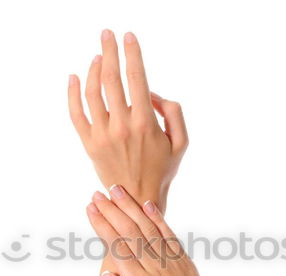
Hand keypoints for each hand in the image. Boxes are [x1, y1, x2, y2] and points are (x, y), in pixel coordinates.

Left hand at [68, 30, 187, 210]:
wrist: (137, 200)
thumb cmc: (162, 171)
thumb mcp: (181, 143)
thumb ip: (174, 113)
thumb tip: (153, 96)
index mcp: (145, 123)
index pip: (136, 77)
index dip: (132, 53)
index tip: (128, 37)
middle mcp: (122, 126)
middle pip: (111, 78)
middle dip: (109, 51)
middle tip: (107, 34)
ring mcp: (103, 135)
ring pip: (93, 92)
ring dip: (93, 69)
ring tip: (97, 57)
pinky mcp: (90, 144)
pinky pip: (76, 114)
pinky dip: (73, 93)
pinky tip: (74, 78)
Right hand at [86, 186, 240, 275]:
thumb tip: (107, 275)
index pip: (118, 248)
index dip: (103, 226)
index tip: (90, 209)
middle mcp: (157, 268)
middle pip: (130, 232)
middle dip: (112, 211)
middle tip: (96, 194)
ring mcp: (172, 262)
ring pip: (148, 228)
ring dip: (131, 208)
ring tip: (116, 190)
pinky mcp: (183, 261)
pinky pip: (168, 234)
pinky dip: (157, 217)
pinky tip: (147, 205)